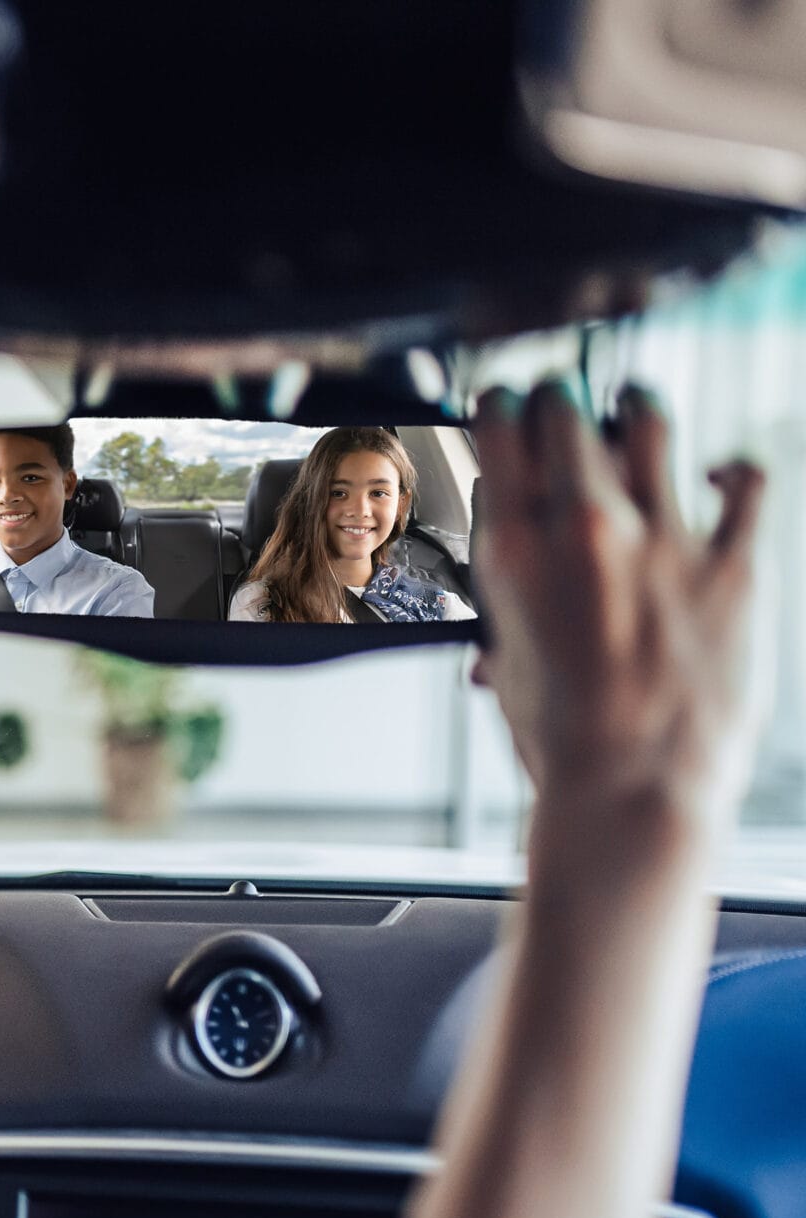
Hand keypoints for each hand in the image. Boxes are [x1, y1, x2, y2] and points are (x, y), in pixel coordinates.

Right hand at [470, 382, 764, 826]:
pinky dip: (733, 469)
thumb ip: (508, 598)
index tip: (504, 409)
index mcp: (516, 552)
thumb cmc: (564, 741)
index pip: (499, 427)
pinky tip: (719, 475)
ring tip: (634, 409)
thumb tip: (512, 569)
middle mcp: (587, 529)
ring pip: (650, 418)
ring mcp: (665, 540)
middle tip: (562, 407)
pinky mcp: (733, 565)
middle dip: (561, 400)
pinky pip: (746, 482)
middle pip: (567, 408)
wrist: (634, 791)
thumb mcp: (506, 656)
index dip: (500, 405)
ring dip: (637, 406)